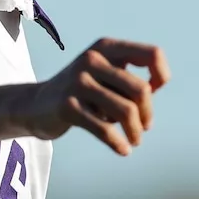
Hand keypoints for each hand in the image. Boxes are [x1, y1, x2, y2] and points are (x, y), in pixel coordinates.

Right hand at [25, 38, 169, 154]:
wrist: (36, 105)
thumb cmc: (82, 92)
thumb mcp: (105, 75)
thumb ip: (131, 78)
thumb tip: (158, 84)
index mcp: (106, 47)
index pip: (152, 54)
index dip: (162, 75)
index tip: (155, 92)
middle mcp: (92, 59)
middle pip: (141, 90)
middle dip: (147, 114)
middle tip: (144, 127)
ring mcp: (78, 82)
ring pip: (126, 111)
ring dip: (135, 131)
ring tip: (135, 141)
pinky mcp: (67, 106)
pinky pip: (104, 129)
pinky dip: (118, 143)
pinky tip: (123, 151)